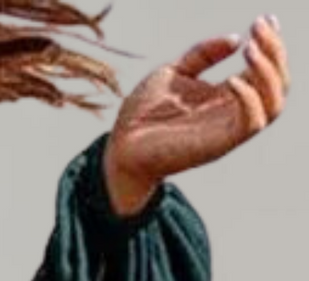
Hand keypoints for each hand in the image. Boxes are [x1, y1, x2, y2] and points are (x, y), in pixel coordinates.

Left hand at [102, 15, 290, 214]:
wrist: (119, 146)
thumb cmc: (142, 114)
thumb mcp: (174, 72)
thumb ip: (203, 54)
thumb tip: (235, 39)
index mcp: (225, 96)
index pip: (265, 71)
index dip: (272, 44)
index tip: (264, 19)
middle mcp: (232, 112)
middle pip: (277, 84)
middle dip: (275, 51)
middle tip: (258, 27)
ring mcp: (227, 129)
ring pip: (274, 103)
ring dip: (270, 72)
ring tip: (251, 49)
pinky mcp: (218, 144)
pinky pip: (252, 123)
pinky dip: (251, 99)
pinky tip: (233, 78)